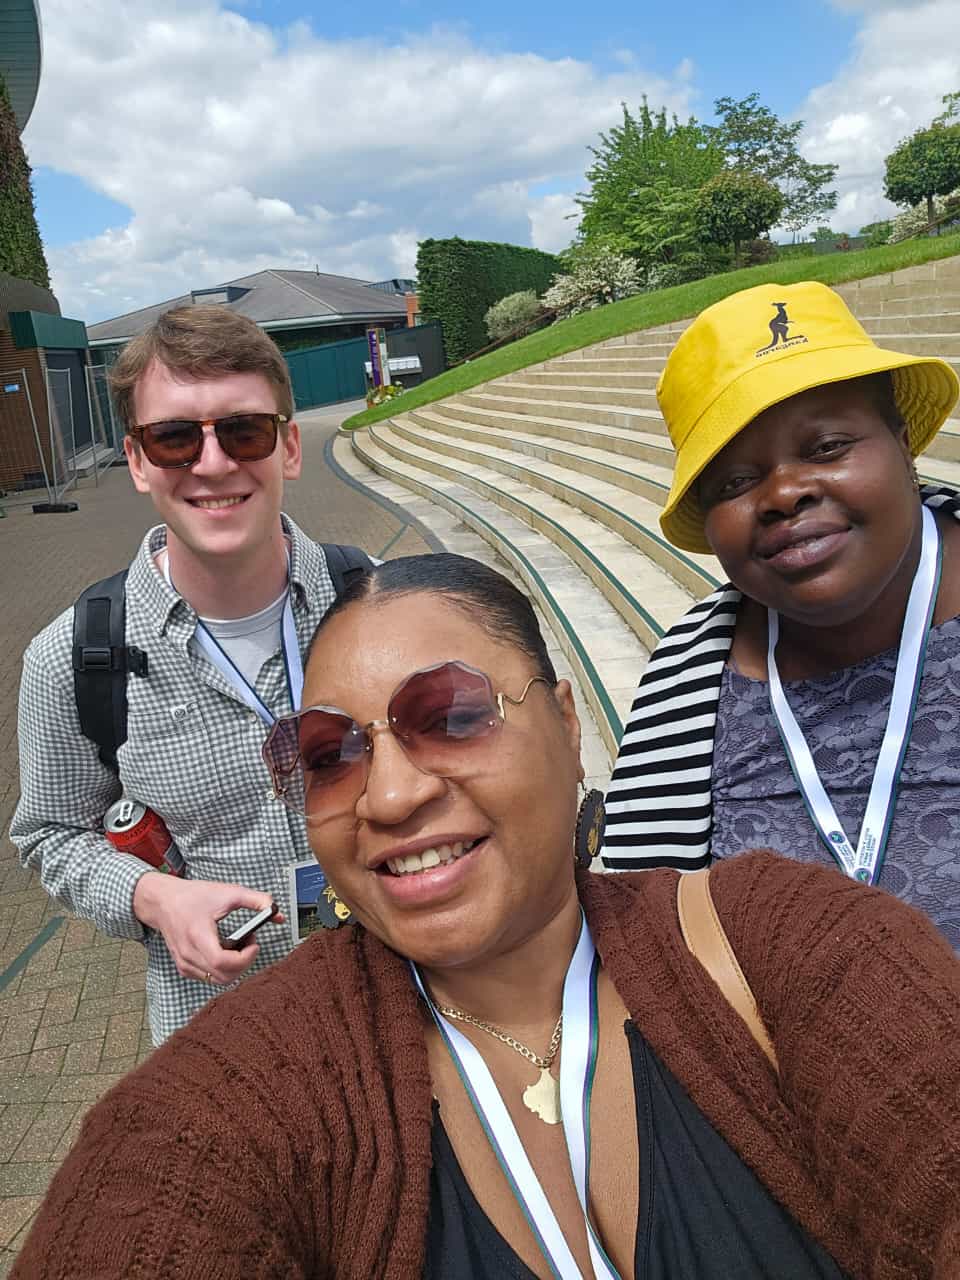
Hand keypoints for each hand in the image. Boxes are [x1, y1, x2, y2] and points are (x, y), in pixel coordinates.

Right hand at [132, 874, 284, 985]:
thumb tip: (277, 913)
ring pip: (217, 980)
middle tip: (248, 942)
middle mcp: (188, 954)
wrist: (163, 901)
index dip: (244, 958)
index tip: (254, 943)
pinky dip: (222, 968)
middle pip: (223, 976)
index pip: (222, 963)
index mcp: (198, 936)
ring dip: (234, 966)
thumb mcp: (228, 892)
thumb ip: (256, 901)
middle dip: (243, 962)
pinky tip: (224, 949)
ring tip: (237, 945)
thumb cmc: (192, 896)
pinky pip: (208, 977)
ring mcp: (184, 963)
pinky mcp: (184, 967)